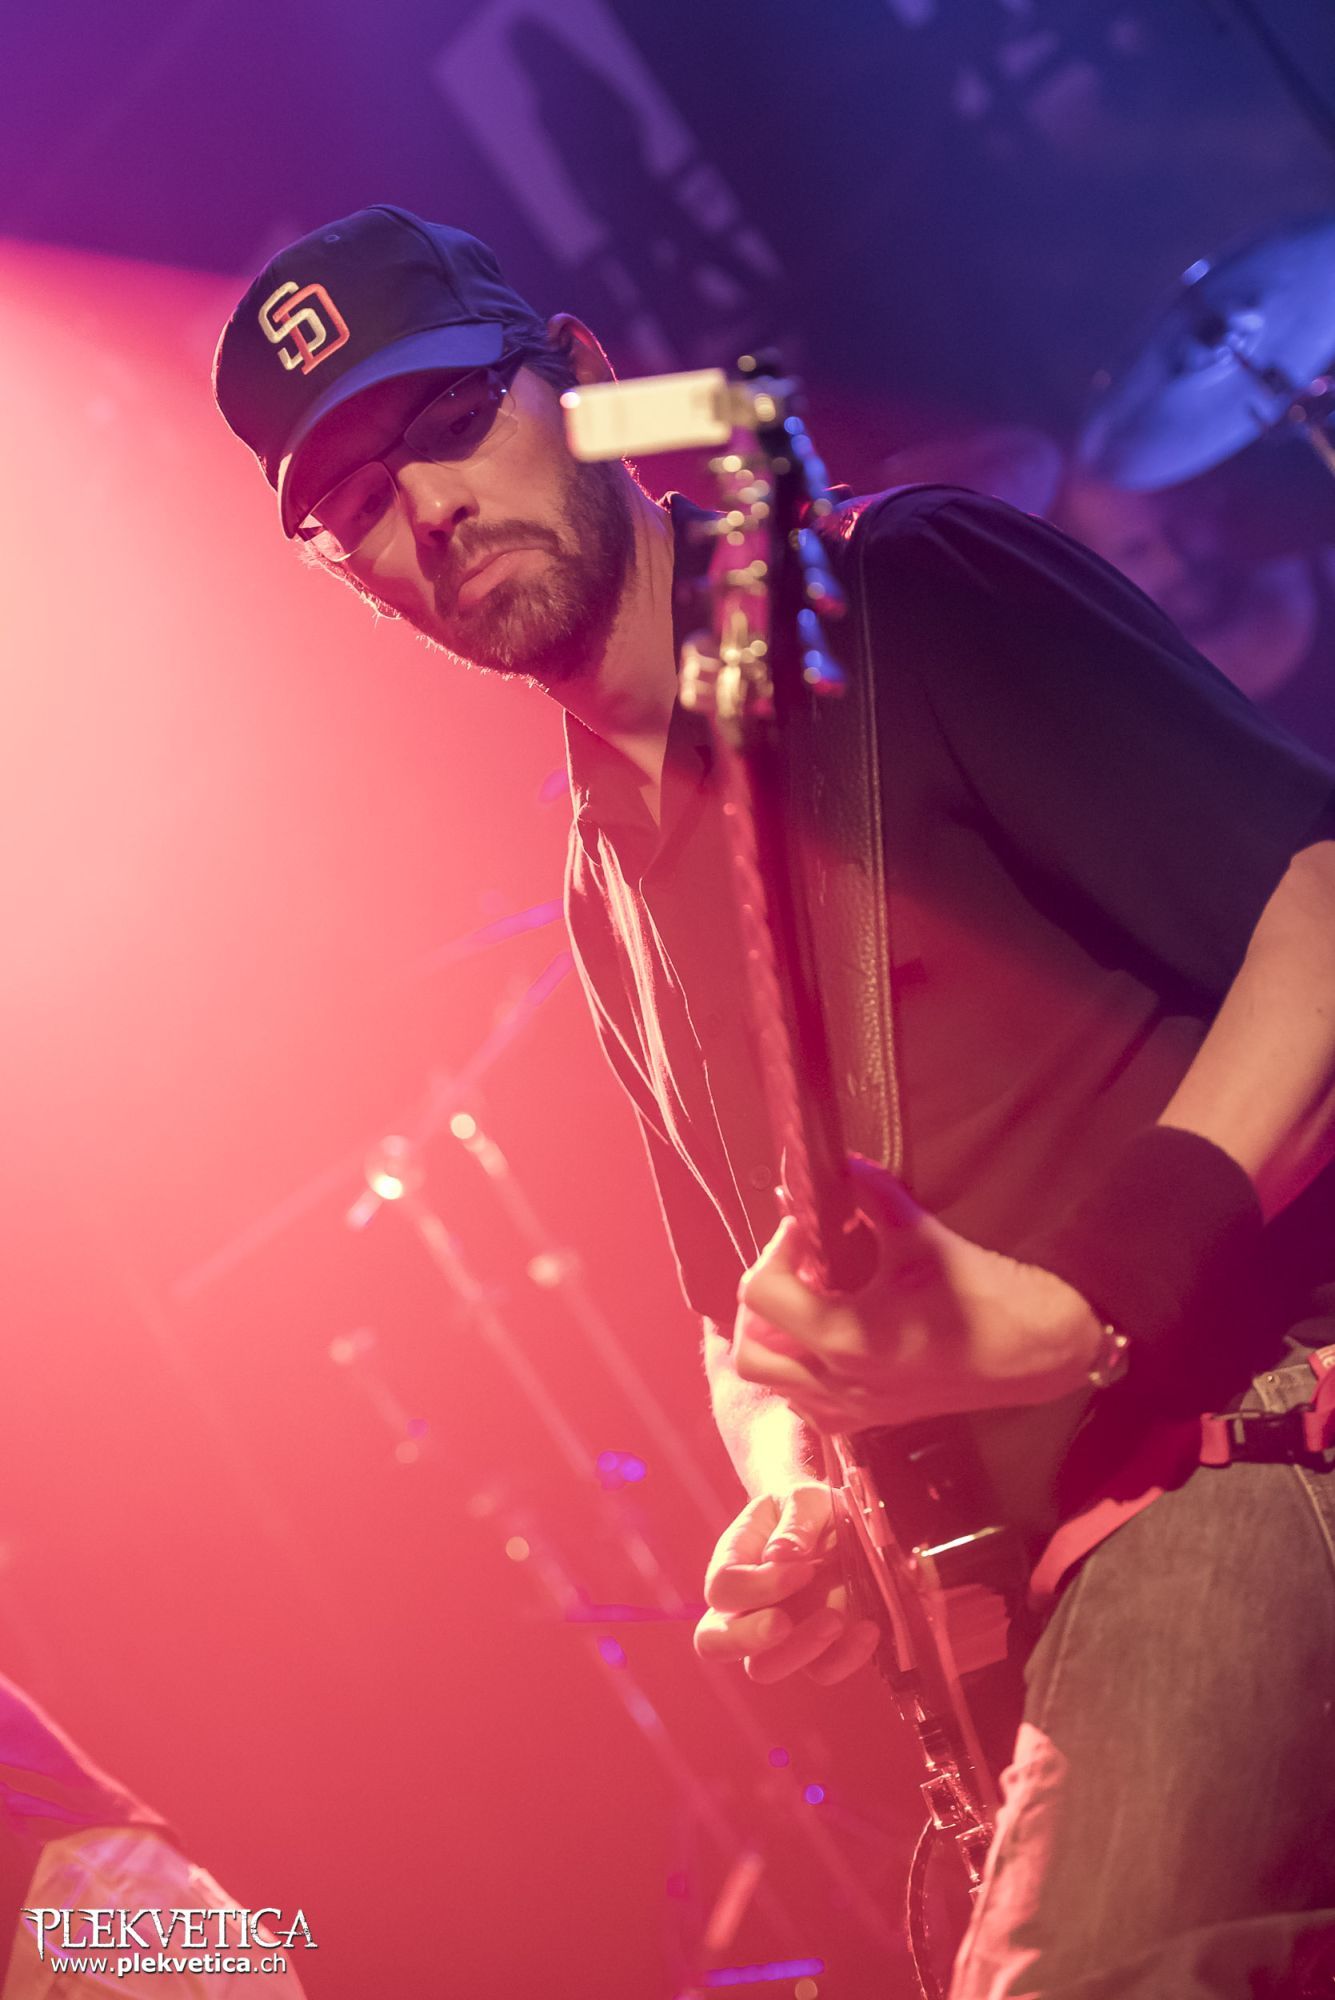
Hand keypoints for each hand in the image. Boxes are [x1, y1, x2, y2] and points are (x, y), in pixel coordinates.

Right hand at [693, 1482, 879, 1684]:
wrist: (835, 1521)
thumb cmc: (809, 1509)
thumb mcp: (804, 1499)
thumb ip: (794, 1522)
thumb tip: (780, 1555)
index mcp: (732, 1562)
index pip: (723, 1589)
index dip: (759, 1587)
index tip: (804, 1569)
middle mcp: (744, 1606)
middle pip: (714, 1643)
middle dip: (748, 1638)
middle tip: (784, 1622)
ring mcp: (777, 1635)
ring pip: (764, 1668)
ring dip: (800, 1651)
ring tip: (837, 1619)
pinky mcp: (815, 1650)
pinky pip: (821, 1671)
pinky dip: (846, 1658)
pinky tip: (868, 1628)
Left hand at [732, 1157, 1103, 1432]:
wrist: (1037, 1349)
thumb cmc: (983, 1293)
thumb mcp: (920, 1233)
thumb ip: (871, 1193)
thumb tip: (841, 1164)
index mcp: (846, 1337)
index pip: (760, 1294)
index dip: (774, 1250)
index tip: (804, 1228)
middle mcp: (840, 1383)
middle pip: (750, 1352)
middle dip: (760, 1303)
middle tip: (793, 1268)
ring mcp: (855, 1409)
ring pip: (775, 1382)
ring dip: (776, 1340)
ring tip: (810, 1300)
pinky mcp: (873, 1420)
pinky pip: (807, 1406)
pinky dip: (800, 1372)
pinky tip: (829, 1337)